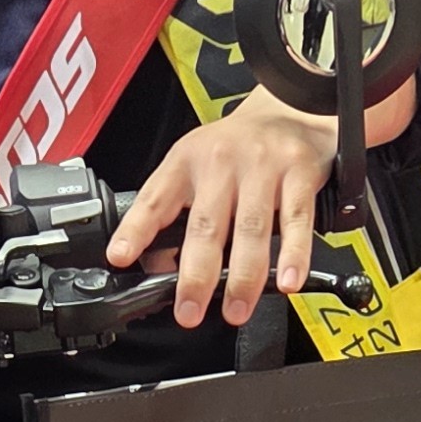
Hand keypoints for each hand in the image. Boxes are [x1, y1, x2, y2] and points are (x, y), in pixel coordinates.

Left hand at [108, 91, 353, 330]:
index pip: (155, 198)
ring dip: (243, 277)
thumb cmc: (236, 147)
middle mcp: (221, 163)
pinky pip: (295, 221)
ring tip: (236, 309)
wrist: (290, 109)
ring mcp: (262, 167)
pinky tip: (288, 281)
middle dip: (196, 276)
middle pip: (206, 225)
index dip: (136, 229)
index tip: (121, 257)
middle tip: (188, 312)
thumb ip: (176, 214)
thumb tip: (159, 267)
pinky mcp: (298, 174)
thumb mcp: (196, 167)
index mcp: (186, 162)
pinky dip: (293, 255)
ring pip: (250, 229)